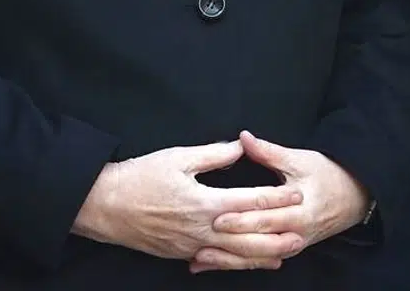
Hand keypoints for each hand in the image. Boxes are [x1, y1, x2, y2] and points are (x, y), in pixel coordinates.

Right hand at [73, 139, 303, 269]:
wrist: (106, 206)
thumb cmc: (140, 177)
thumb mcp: (177, 157)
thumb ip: (213, 154)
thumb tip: (240, 147)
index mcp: (203, 202)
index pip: (249, 200)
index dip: (275, 197)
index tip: (296, 193)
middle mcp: (201, 229)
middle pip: (248, 236)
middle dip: (277, 235)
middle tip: (303, 232)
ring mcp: (192, 246)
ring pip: (235, 256)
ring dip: (263, 255)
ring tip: (287, 252)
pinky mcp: (182, 254)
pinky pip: (217, 262)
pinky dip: (239, 264)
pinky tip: (252, 263)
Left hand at [192, 130, 369, 272]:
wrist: (354, 196)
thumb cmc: (327, 174)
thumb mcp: (300, 159)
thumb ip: (269, 152)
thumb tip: (244, 138)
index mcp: (300, 209)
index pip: (267, 216)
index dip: (242, 217)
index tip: (217, 215)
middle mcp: (296, 232)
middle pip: (259, 240)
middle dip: (230, 242)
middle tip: (202, 239)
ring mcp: (293, 245)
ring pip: (258, 257)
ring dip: (230, 259)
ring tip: (201, 258)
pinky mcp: (288, 249)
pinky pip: (261, 260)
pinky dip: (238, 262)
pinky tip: (215, 263)